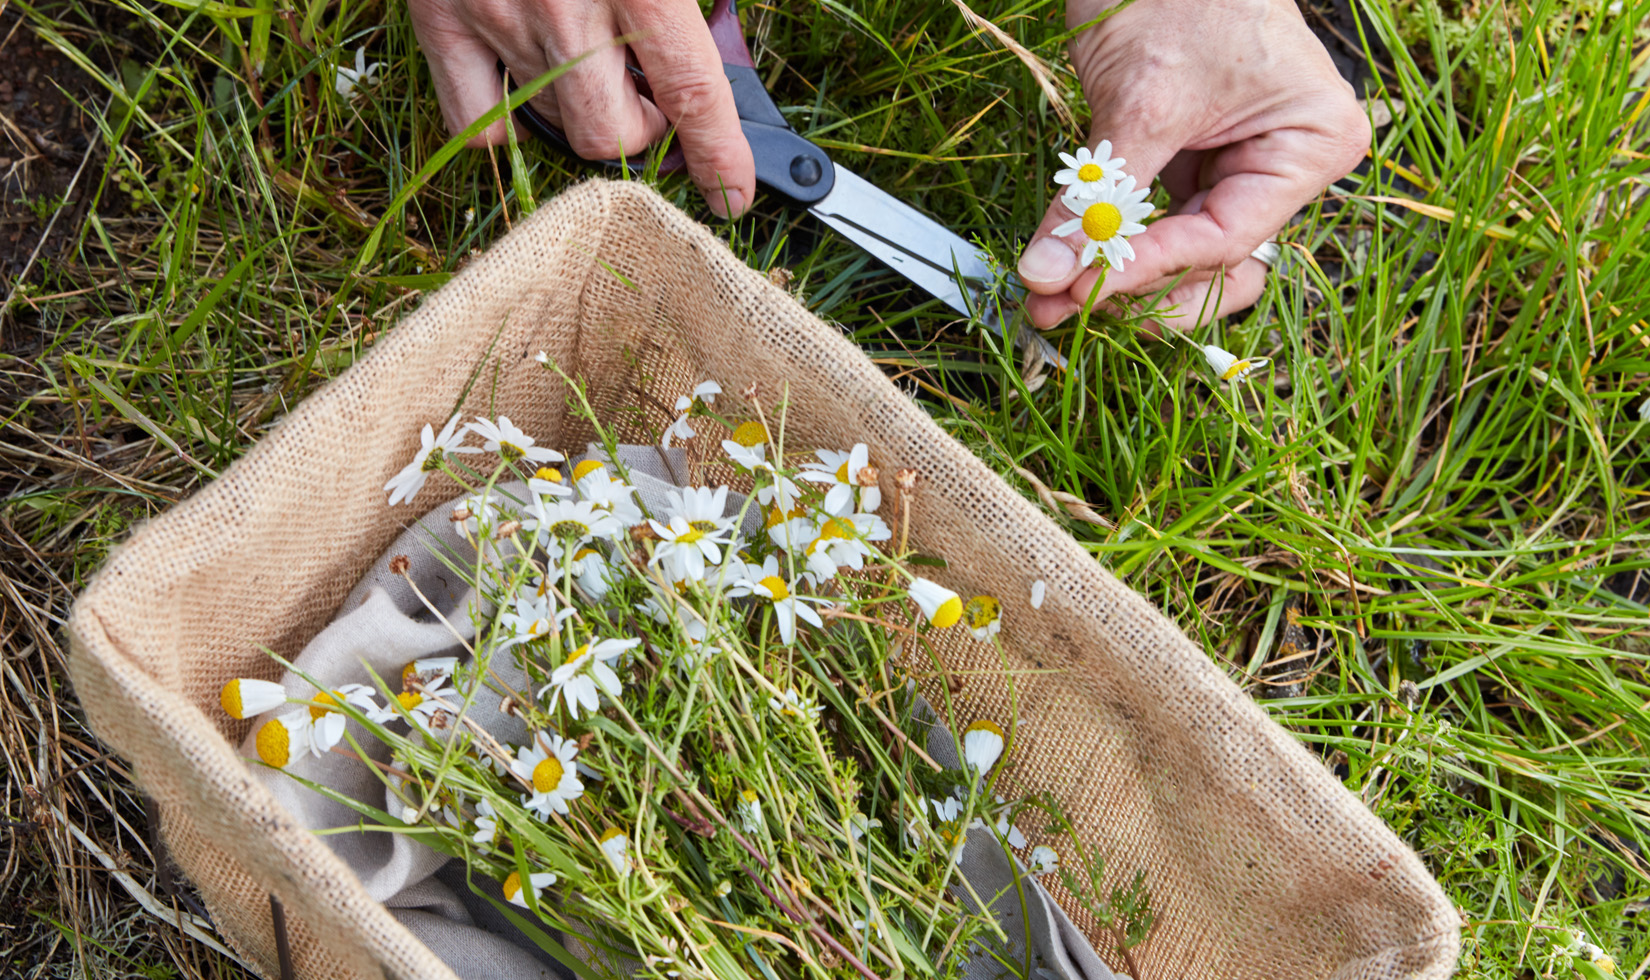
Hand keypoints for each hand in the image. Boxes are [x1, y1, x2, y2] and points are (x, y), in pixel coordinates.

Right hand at [407, 0, 754, 216]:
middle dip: (645, 129)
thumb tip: (714, 36)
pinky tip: (529, 84)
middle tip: (651, 92)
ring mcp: (493, 18)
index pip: (691, 92)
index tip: (734, 193)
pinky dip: (507, 123)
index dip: (720, 156)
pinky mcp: (440, 20)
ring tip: (595, 72)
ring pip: (555, 129)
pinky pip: (477, 122)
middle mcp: (563, 7)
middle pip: (613, 135)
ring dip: (587, 116)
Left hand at [1016, 0, 1369, 328]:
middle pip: (1214, 268)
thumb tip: (1046, 272)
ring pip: (1187, 261)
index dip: (1147, 272)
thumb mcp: (1138, 101)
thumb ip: (1097, 196)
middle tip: (1055, 311)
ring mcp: (1241, 169)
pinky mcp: (1195, 165)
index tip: (1078, 291)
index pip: (1226, 241)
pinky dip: (1116, 248)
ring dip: (1121, 283)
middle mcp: (1286, 166)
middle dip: (1134, 293)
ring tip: (1051, 298)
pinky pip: (1161, 228)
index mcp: (1311, 144)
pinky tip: (1066, 265)